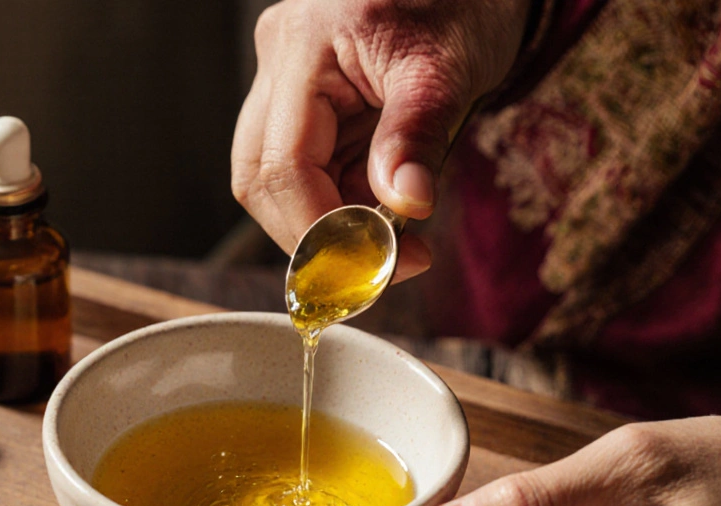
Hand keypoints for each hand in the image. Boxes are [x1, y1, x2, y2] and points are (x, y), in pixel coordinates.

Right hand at [231, 0, 530, 281]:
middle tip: (379, 265)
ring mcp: (285, 80)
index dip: (325, 228)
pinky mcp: (304, 101)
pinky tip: (383, 208)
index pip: (285, 164)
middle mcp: (278, 61)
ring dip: (329, 221)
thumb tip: (406, 206)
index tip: (384, 261)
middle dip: (315, 235)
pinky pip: (305, 169)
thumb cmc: (461, 2)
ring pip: (275, 180)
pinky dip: (340, 201)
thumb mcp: (448, 68)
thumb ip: (417, 136)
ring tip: (392, 234)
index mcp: (303, 44)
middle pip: (260, 177)